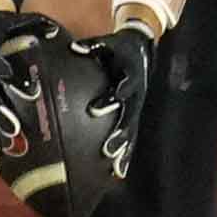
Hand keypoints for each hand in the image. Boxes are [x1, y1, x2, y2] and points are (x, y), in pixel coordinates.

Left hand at [73, 28, 155, 178]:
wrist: (143, 48)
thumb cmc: (120, 47)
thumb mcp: (108, 44)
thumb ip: (91, 47)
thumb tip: (73, 48)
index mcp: (131, 77)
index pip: (120, 91)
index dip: (109, 100)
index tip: (93, 110)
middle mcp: (136, 95)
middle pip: (129, 118)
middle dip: (119, 134)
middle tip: (106, 150)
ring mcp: (137, 106)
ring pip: (131, 131)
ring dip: (124, 149)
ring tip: (114, 167)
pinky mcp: (135, 113)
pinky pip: (130, 135)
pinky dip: (125, 153)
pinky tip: (117, 172)